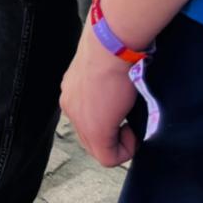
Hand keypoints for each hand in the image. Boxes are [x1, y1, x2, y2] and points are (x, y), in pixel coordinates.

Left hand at [61, 22, 143, 166]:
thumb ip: (102, 87)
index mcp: (71, 91)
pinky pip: (107, 158)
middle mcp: (70, 106)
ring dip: (118, 142)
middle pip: (89, 138)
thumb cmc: (112, 49)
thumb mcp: (102, 69)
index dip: (108, 124)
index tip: (124, 112)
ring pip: (98, 149)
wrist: (111, 45)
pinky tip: (132, 131)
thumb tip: (118, 96)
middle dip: (113, 136)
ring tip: (130, 124)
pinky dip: (125, 151)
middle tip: (129, 122)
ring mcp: (79, 119)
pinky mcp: (95, 130)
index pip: (85, 120)